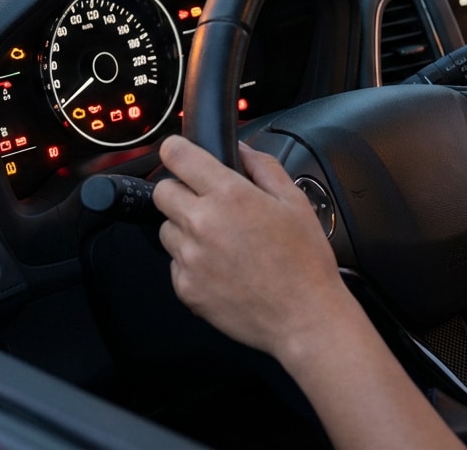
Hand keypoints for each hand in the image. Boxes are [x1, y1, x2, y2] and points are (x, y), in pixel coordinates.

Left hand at [153, 135, 354, 360]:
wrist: (305, 318)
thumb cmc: (305, 263)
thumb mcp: (295, 202)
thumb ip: (263, 167)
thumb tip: (241, 149)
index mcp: (229, 195)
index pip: (177, 156)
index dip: (176, 150)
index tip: (180, 154)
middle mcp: (202, 224)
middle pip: (162, 192)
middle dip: (180, 191)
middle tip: (207, 203)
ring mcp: (190, 258)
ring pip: (167, 229)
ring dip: (185, 228)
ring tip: (220, 241)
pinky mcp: (186, 288)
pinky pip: (175, 264)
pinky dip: (191, 262)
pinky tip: (222, 268)